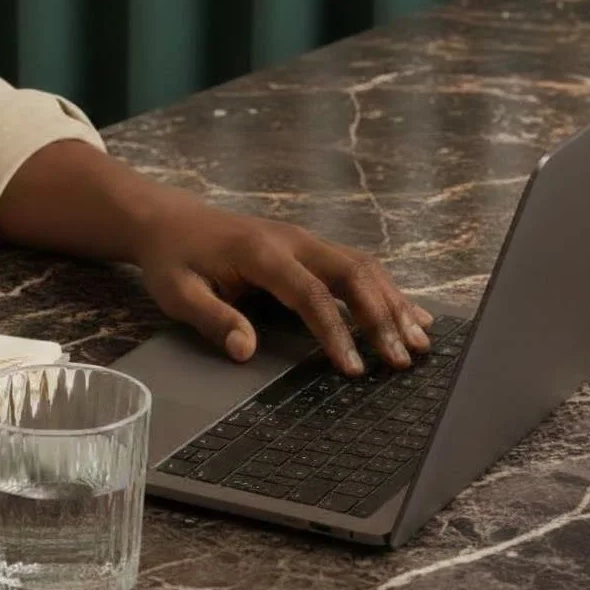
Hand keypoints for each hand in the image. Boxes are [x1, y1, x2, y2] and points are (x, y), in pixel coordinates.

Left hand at [137, 202, 431, 374]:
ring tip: (420, 343)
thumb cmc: (172, 259)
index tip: (354, 368)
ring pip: (362, 267)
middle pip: (351, 273)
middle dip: (381, 317)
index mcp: (260, 251)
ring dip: (393, 303)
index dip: (335, 331)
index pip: (309, 293)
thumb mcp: (178, 292)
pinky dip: (386, 291)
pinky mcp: (309, 247)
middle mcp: (292, 240)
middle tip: (402, 360)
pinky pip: (356, 266)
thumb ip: (214, 318)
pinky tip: (412, 314)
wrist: (169, 220)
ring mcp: (304, 240)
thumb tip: (246, 350)